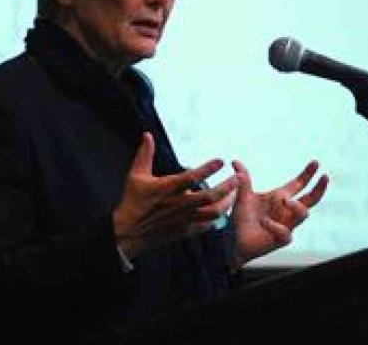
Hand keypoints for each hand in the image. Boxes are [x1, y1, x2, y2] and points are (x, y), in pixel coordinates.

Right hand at [113, 133, 238, 258]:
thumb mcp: (136, 175)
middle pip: (209, 197)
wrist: (128, 232)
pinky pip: (207, 225)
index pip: (191, 178)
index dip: (207, 169)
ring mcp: (183, 219)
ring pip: (212, 213)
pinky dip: (217, 218)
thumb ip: (145, 154)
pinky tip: (223, 210)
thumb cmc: (133, 201)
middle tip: (239, 178)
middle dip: (227, 187)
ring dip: (227, 203)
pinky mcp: (185, 230)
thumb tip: (147, 134)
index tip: (221, 161)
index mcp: (167, 189)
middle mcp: (178, 204)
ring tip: (235, 193)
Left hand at [231, 160, 328, 267]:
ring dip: (297, 206)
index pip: (299, 184)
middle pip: (311, 199)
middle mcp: (287, 211)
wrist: (233, 240)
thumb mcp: (242, 196)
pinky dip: (276, 226)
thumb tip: (235, 161)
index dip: (308, 174)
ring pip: (303, 214)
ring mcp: (286, 225)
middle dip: (319, 188)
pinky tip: (265, 222)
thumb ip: (243, 180)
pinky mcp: (281, 240)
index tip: (316, 162)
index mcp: (280, 198)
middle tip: (325, 176)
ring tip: (285, 200)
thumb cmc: (241, 219)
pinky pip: (286, 233)